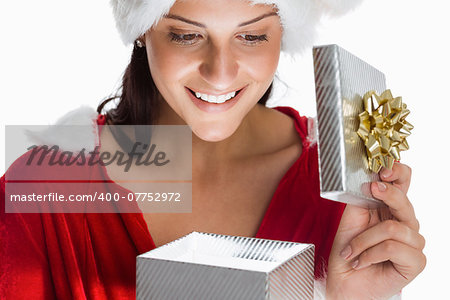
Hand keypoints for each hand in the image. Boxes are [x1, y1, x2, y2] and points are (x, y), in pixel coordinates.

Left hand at [326, 162, 425, 299]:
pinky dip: (370, 254)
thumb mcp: (351, 218)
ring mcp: (413, 242)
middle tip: (371, 190)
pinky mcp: (416, 261)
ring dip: (364, 240)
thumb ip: (363, 198)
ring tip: (352, 251)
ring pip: (393, 228)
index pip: (404, 182)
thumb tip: (372, 180)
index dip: (398, 172)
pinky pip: (392, 247)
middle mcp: (405, 222)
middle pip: (405, 201)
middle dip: (386, 194)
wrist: (343, 280)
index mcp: (390, 208)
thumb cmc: (348, 250)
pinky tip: (361, 261)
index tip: (383, 170)